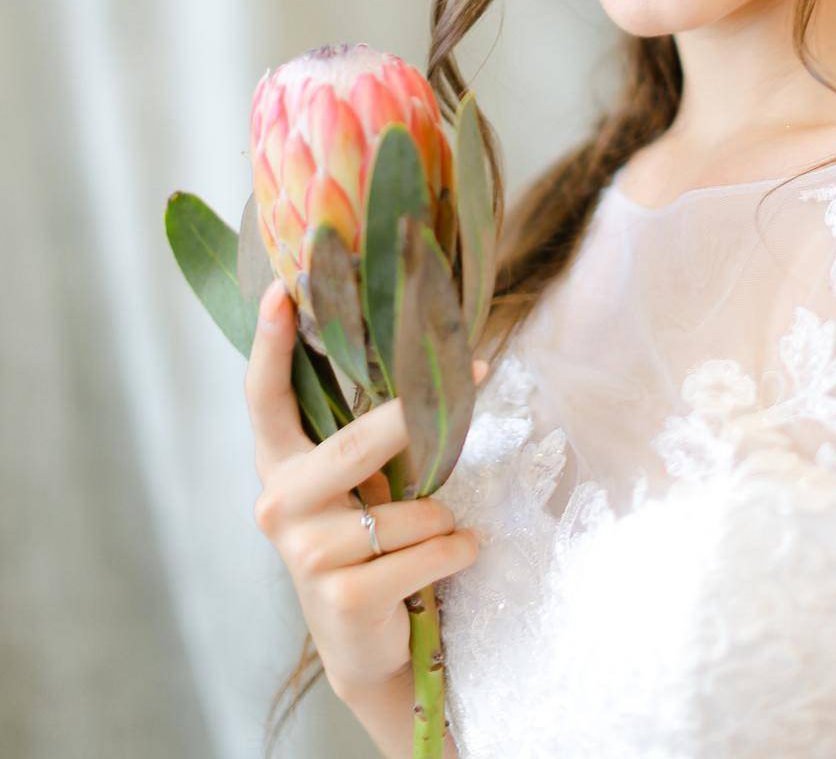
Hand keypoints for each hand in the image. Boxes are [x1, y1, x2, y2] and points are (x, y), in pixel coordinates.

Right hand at [244, 277, 488, 706]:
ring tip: (435, 532)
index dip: (269, 344)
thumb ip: (361, 434)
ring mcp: (307, 554)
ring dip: (442, 516)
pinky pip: (429, 550)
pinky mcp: (343, 595)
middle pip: (355, 445)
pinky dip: (458, 549)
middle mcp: (279, 504)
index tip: (281, 289)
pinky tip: (455, 556)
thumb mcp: (355, 483)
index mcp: (280, 466)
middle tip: (474, 369)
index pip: (264, 398)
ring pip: (411, 509)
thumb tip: (418, 358)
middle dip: (412, 419)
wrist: (362, 642)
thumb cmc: (365, 540)